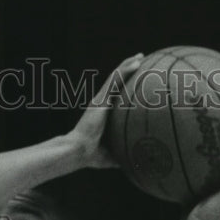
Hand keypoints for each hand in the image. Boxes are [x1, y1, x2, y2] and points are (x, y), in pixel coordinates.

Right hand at [69, 52, 144, 167]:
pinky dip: (125, 70)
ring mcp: (100, 100)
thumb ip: (123, 152)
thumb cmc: (91, 155)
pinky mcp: (100, 100)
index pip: (116, 95)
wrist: (78, 151)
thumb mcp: (111, 154)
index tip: (137, 79)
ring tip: (140, 56)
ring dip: (128, 65)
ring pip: (116, 77)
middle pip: (117, 82)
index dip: (126, 85)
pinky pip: (115, 81)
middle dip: (128, 70)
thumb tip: (137, 162)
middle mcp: (101, 104)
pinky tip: (136, 62)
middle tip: (140, 61)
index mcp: (103, 114)